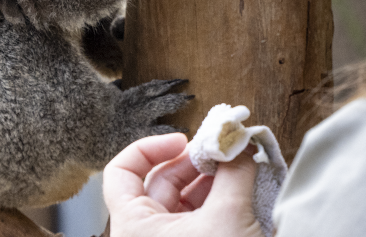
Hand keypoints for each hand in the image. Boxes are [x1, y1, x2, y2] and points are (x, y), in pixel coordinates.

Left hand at [103, 133, 262, 236]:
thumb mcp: (228, 216)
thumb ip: (234, 170)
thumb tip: (238, 138)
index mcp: (133, 228)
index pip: (121, 171)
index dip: (150, 147)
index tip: (185, 140)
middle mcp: (145, 236)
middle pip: (160, 180)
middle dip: (196, 161)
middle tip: (226, 150)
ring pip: (183, 199)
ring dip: (212, 179)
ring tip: (241, 168)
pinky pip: (199, 217)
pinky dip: (218, 199)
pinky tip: (243, 190)